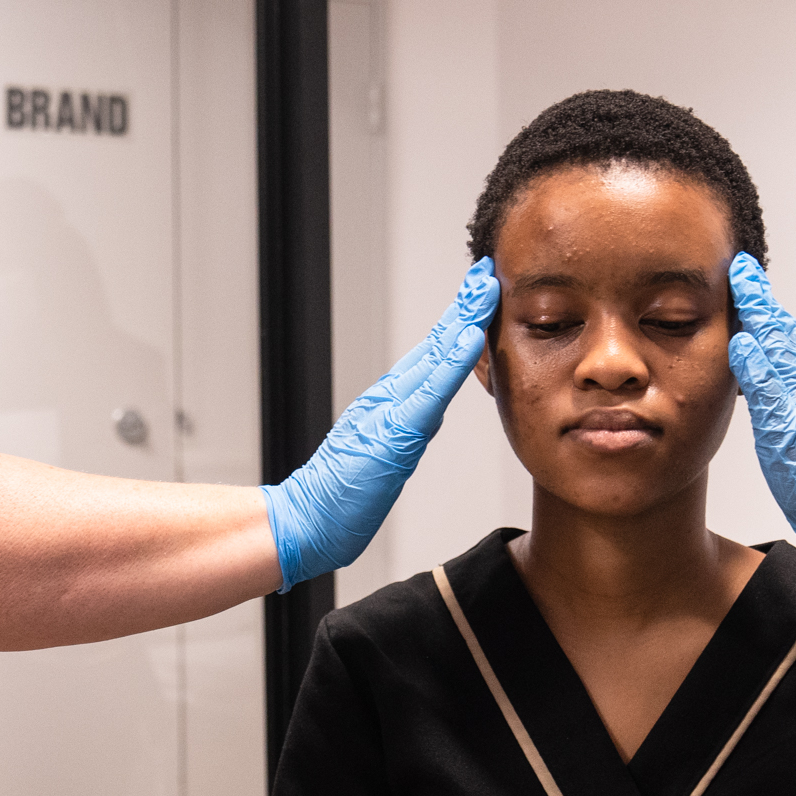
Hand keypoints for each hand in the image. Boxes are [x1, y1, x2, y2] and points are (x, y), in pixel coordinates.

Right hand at [262, 259, 498, 590]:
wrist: (308, 522)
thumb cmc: (341, 498)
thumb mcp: (379, 457)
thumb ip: (400, 431)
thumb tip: (424, 415)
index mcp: (391, 404)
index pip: (432, 356)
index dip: (458, 323)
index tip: (480, 295)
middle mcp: (390, 398)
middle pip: (435, 344)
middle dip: (464, 307)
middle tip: (487, 273)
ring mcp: (392, 410)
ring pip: (435, 356)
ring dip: (464, 320)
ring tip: (486, 289)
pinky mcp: (394, 430)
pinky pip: (431, 389)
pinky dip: (453, 360)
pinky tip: (471, 335)